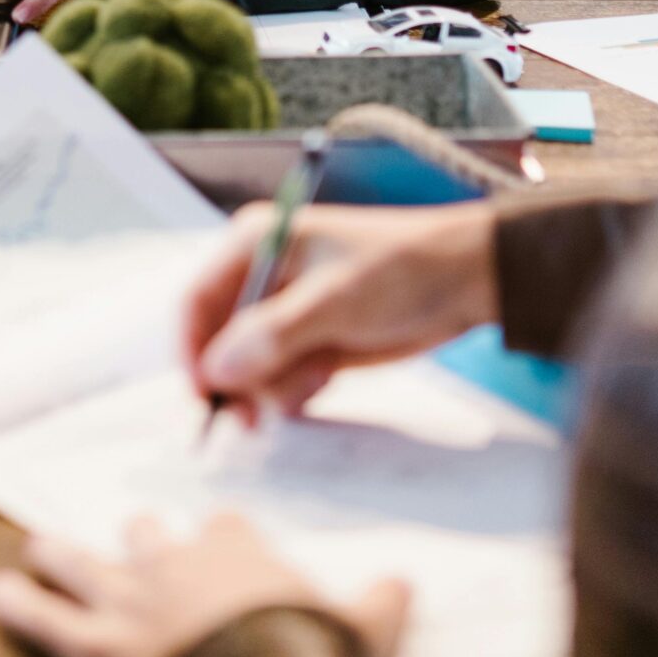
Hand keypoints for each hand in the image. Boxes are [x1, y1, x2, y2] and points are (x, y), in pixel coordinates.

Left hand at [0, 513, 407, 656]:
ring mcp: (128, 602)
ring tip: (38, 549)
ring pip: (81, 563)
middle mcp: (174, 563)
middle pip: (145, 534)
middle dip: (137, 538)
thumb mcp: (365, 630)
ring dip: (58, 556)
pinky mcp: (94, 646)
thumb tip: (401, 583)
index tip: (224, 544)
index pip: (224, 527)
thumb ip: (378, 603)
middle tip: (132, 538)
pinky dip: (17, 605)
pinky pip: (43, 618)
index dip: (222, 539)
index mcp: (236, 552)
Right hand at [185, 203, 497, 425]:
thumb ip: (270, 336)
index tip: (206, 396)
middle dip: (242, 378)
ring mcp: (284, 314)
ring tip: (321, 372)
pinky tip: (329, 375)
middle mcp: (260, 278)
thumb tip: (216, 370)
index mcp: (253, 244)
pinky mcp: (308, 342)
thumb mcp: (332, 302)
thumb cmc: (398, 272)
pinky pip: (279, 380)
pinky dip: (298, 389)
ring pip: (248, 370)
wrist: (464, 282)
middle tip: (262, 413)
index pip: (197, 301)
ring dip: (278, 384)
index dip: (192, 350)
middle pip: (218, 343)